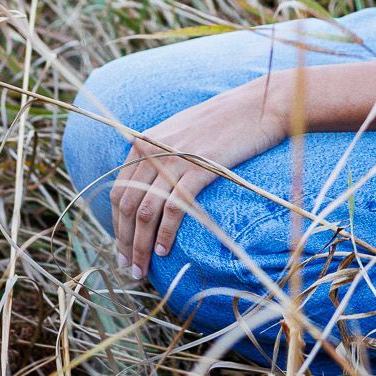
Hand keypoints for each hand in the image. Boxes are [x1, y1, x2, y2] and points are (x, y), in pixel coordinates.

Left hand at [109, 77, 288, 281]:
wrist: (258, 105)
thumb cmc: (223, 121)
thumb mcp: (181, 132)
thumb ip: (160, 155)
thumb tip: (148, 190)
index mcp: (145, 142)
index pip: (119, 191)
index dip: (117, 225)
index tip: (123, 248)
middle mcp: (154, 150)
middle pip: (127, 205)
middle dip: (125, 242)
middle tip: (130, 268)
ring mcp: (175, 160)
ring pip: (145, 212)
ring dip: (140, 246)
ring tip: (142, 270)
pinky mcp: (198, 169)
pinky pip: (173, 209)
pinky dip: (165, 234)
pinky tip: (165, 252)